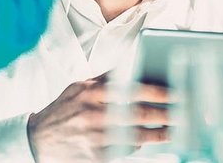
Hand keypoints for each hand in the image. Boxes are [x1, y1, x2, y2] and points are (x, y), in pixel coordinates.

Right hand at [27, 75, 170, 161]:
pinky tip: (149, 141)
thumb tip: (135, 68)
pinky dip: (139, 145)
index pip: (133, 90)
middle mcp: (94, 113)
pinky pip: (124, 151)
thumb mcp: (80, 86)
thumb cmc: (64, 109)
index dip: (159, 92)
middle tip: (184, 113)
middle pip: (139, 114)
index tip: (177, 94)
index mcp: (92, 91)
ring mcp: (95, 137)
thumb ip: (106, 78)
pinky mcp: (95, 156)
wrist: (38, 139)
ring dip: (159, 134)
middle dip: (166, 114)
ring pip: (136, 135)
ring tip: (174, 130)